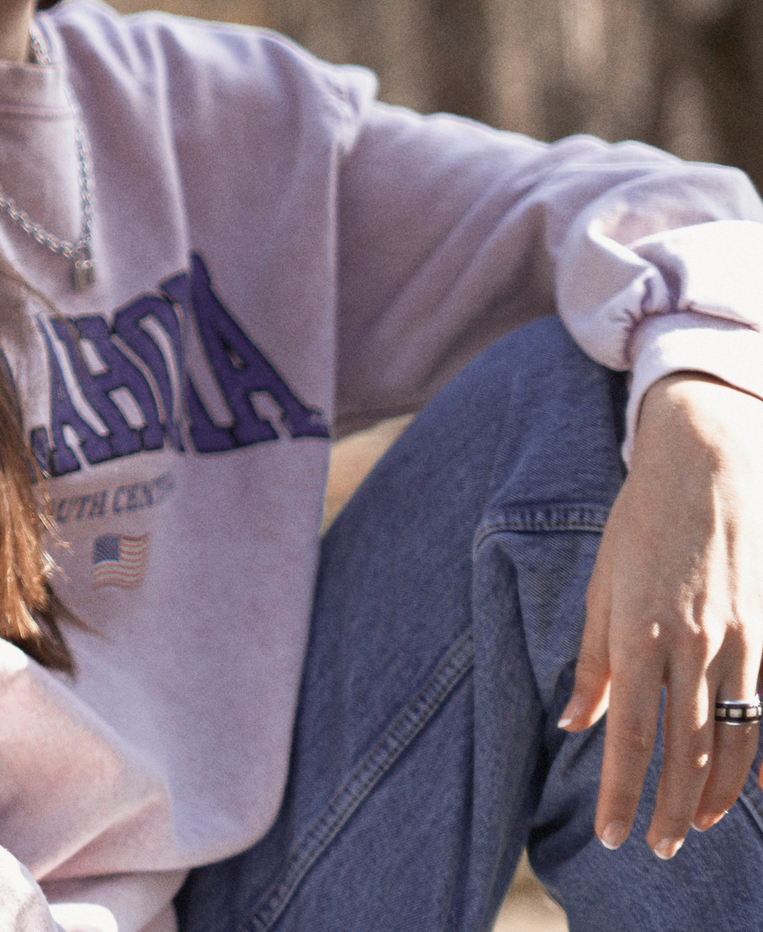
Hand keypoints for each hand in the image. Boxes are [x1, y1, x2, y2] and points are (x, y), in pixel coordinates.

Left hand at [563, 373, 762, 855]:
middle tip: (655, 851)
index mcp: (640, 631)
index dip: (622, 791)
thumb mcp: (601, 584)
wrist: (708, 468)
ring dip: (712, 795)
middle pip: (686, 750)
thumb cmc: (640, 525)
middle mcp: (694, 645)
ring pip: (730, 740)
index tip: (613, 834)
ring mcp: (738, 643)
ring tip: (692, 831)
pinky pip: (762, 713)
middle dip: (669, 808)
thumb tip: (576, 724)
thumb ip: (592, 660)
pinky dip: (751, 759)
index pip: (632, 735)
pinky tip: (741, 791)